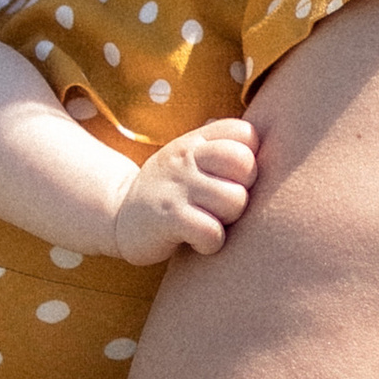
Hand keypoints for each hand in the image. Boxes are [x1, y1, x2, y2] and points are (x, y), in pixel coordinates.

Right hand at [110, 117, 259, 266]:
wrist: (119, 217)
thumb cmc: (171, 190)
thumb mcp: (190, 158)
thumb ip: (222, 145)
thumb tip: (259, 135)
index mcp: (196, 141)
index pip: (246, 134)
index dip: (249, 160)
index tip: (231, 179)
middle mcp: (186, 157)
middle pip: (246, 165)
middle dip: (243, 190)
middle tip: (222, 204)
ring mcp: (177, 187)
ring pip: (235, 201)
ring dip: (227, 220)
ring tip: (208, 222)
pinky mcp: (169, 219)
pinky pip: (212, 232)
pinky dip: (210, 244)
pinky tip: (197, 241)